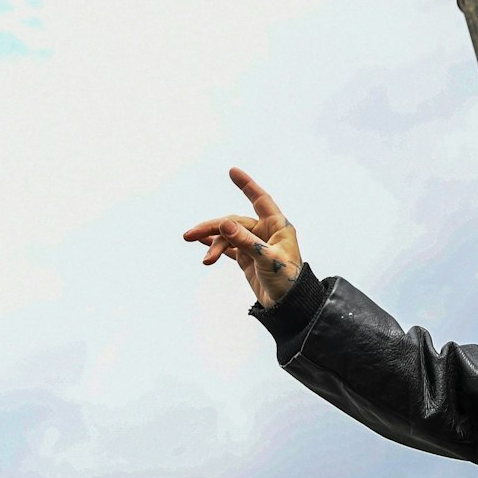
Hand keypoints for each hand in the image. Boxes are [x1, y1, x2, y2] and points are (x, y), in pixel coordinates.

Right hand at [183, 167, 303, 306]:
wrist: (288, 306)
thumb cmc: (287, 280)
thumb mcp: (267, 259)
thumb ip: (246, 242)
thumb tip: (224, 224)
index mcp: (277, 226)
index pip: (260, 200)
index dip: (247, 185)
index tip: (232, 171)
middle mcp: (266, 232)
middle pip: (234, 222)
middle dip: (212, 227)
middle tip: (189, 235)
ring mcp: (255, 244)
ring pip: (228, 235)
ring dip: (212, 242)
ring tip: (201, 257)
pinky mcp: (247, 257)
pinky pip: (227, 246)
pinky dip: (214, 244)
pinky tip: (200, 242)